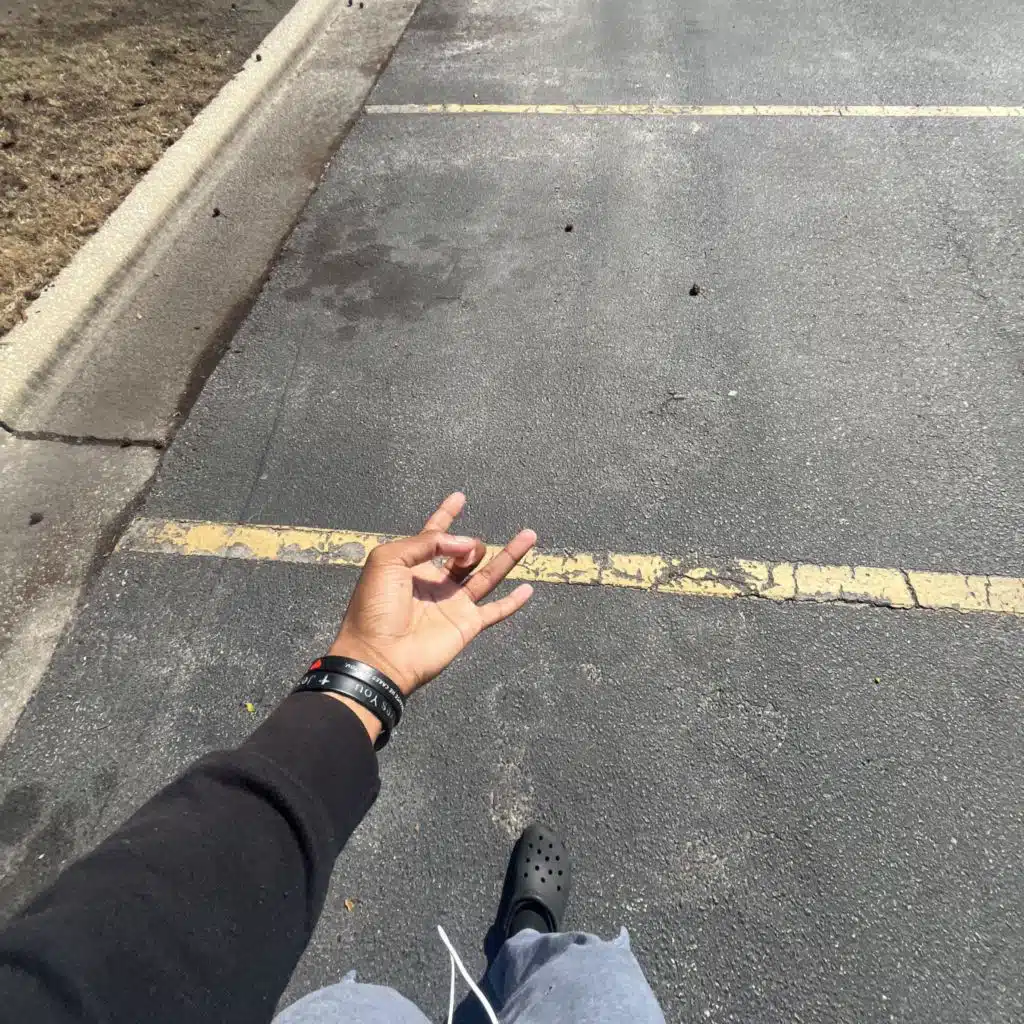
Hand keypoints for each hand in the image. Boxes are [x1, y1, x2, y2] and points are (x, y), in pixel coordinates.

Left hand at [329, 493, 535, 696]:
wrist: (379, 655)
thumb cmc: (374, 608)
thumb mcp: (388, 559)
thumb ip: (426, 542)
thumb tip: (465, 544)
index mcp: (412, 565)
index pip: (434, 534)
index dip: (446, 515)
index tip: (460, 497)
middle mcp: (436, 582)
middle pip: (465, 553)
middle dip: (471, 544)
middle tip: (466, 551)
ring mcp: (453, 604)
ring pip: (489, 574)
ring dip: (510, 554)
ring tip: (530, 534)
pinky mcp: (467, 624)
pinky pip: (496, 610)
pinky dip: (514, 601)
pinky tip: (528, 588)